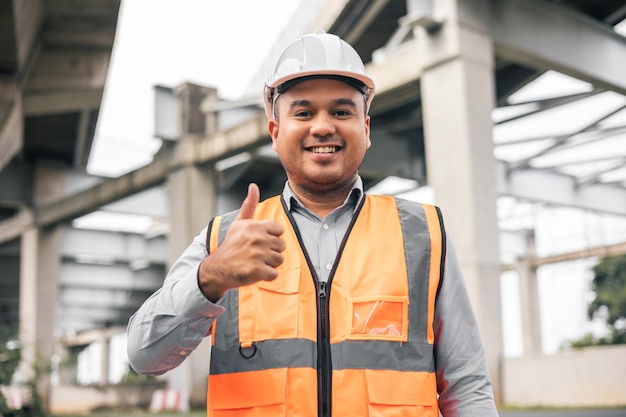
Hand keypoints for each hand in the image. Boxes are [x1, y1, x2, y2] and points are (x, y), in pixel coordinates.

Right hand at [198, 183, 284, 301]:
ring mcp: (257, 255)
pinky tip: (255, 272)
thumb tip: (253, 186)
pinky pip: (274, 274)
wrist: (217, 269)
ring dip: (269, 264)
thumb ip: (249, 204)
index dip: (271, 237)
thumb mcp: (239, 223)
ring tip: (255, 263)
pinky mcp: (257, 271)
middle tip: (256, 254)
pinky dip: (266, 276)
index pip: (279, 230)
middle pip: (281, 246)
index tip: (259, 242)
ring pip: (279, 260)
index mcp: (254, 226)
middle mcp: (256, 238)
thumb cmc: (231, 245)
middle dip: (271, 252)